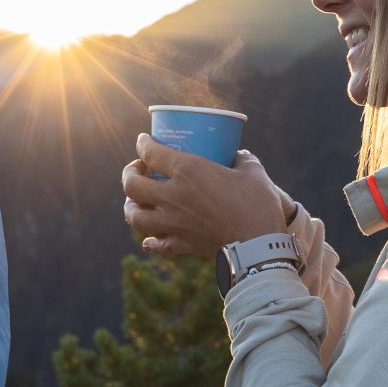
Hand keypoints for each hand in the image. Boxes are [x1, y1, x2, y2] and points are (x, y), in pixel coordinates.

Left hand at [122, 137, 289, 256]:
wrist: (258, 245)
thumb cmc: (257, 204)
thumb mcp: (253, 172)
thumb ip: (243, 160)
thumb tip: (240, 156)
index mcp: (188, 171)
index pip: (151, 152)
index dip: (143, 143)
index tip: (143, 140)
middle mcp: (173, 196)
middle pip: (132, 184)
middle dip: (129, 173)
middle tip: (138, 169)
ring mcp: (173, 223)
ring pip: (135, 216)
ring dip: (131, 207)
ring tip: (136, 201)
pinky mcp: (181, 244)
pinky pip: (156, 243)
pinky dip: (150, 241)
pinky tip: (148, 239)